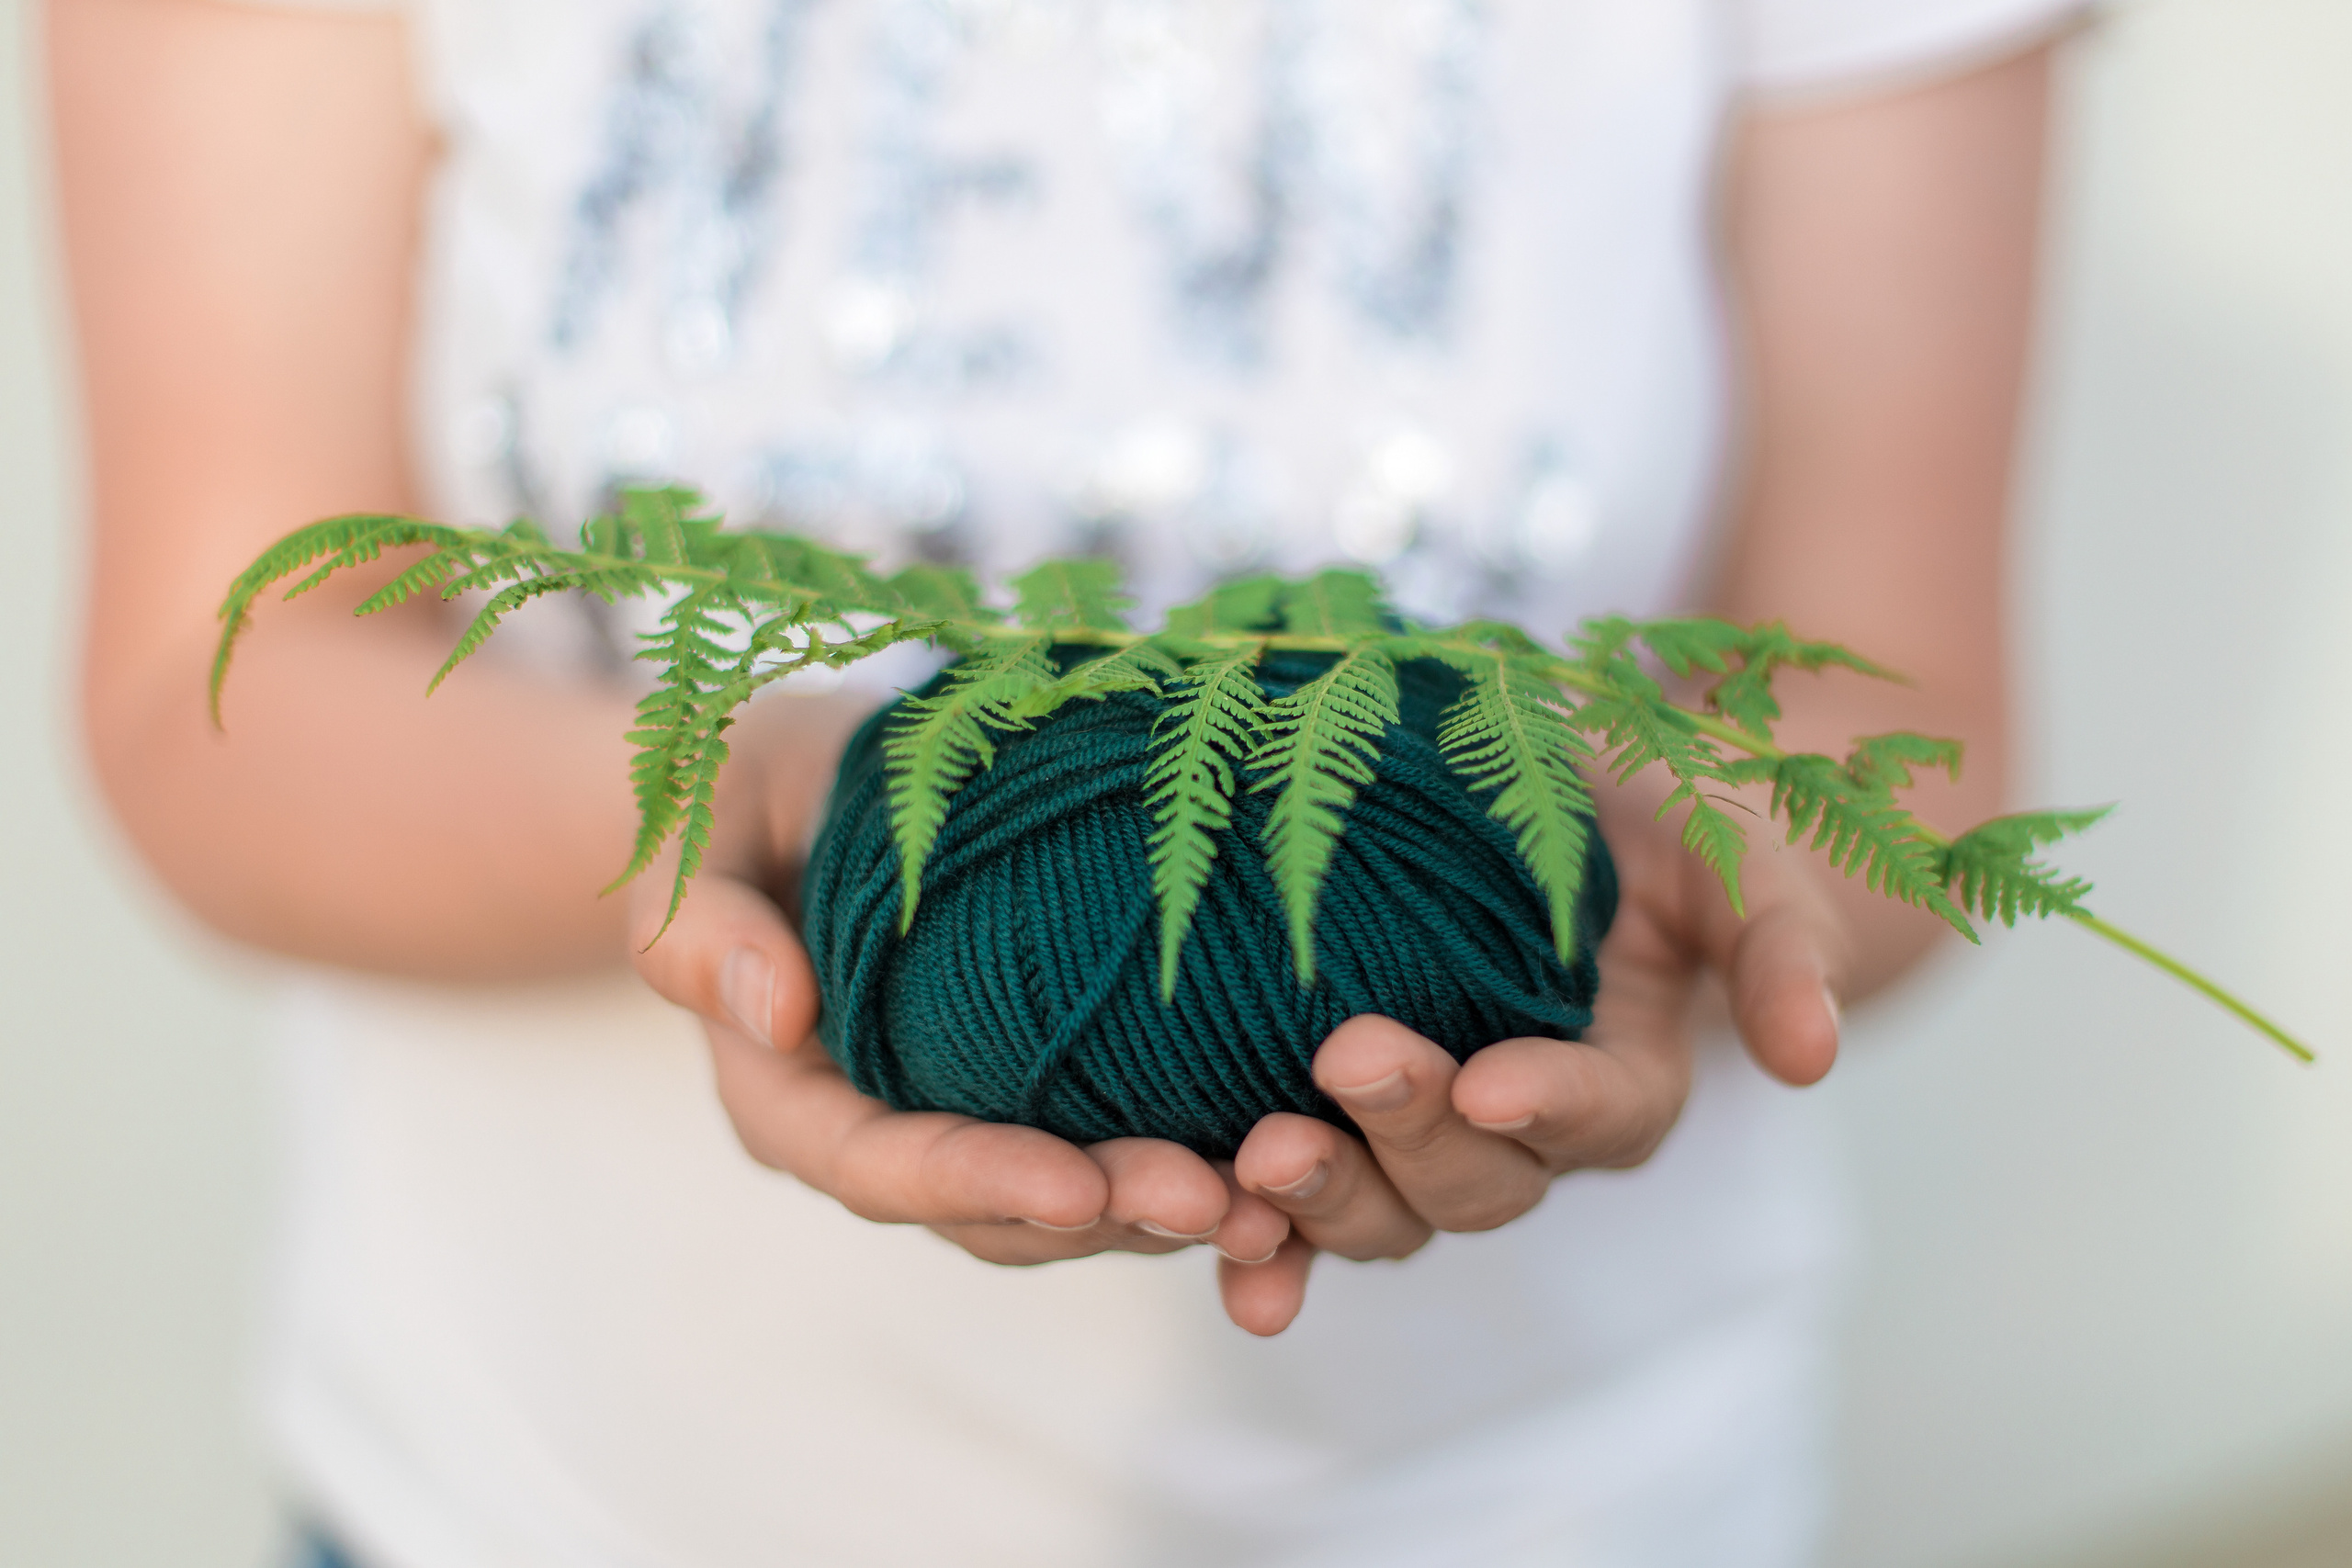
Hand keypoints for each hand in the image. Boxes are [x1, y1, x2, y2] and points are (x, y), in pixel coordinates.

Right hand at [628, 694, 1294, 1301]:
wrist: (812, 780)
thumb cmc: (744, 799)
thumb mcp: (699, 839)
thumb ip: (707, 930)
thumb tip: (778, 1009)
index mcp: (798, 1101)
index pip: (885, 1167)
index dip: (978, 1182)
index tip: (1074, 1185)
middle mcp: (889, 1134)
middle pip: (997, 1212)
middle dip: (1106, 1215)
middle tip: (1216, 1197)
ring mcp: (973, 1117)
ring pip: (1075, 1203)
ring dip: (1171, 1210)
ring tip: (1278, 1198)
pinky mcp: (1047, 1086)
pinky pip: (1124, 1145)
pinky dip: (1205, 1168)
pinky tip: (1294, 1162)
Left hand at [1217, 768, 1850, 1335]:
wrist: (1576, 809)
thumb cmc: (1673, 825)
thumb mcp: (1742, 858)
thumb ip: (1779, 950)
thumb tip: (1812, 1054)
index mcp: (1625, 1084)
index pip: (1600, 1116)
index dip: (1548, 1106)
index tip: (1491, 1080)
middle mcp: (1523, 1135)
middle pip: (1474, 1184)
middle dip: (1408, 1139)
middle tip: (1344, 1062)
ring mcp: (1423, 1139)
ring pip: (1380, 1211)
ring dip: (1317, 1201)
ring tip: (1250, 1160)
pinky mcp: (1337, 1122)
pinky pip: (1293, 1199)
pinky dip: (1248, 1233)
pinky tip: (1191, 1225)